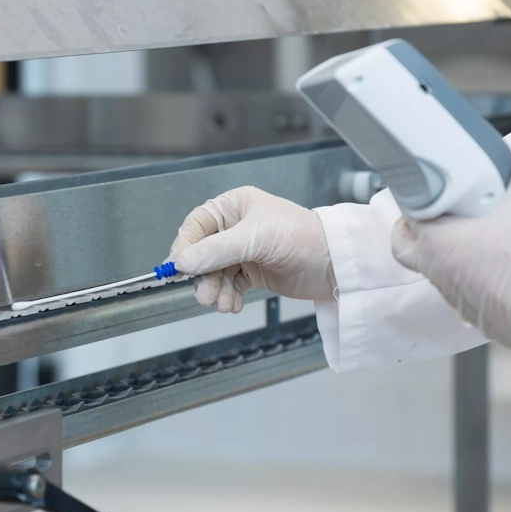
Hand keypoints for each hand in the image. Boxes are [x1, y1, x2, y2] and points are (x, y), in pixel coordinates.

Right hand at [169, 186, 334, 312]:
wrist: (334, 264)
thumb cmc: (301, 237)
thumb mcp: (254, 239)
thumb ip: (216, 251)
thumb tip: (182, 262)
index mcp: (234, 206)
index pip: (197, 226)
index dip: (185, 248)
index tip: (177, 270)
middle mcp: (236, 226)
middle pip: (203, 253)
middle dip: (203, 276)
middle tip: (206, 296)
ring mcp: (244, 250)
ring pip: (214, 272)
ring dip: (215, 290)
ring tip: (223, 304)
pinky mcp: (253, 271)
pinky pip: (229, 285)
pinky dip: (228, 297)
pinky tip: (233, 305)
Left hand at [391, 116, 510, 354]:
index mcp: (435, 239)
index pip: (406, 215)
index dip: (413, 200)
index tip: (423, 191)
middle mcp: (433, 267)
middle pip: (406, 245)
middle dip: (412, 230)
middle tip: (432, 215)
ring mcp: (447, 291)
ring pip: (431, 268)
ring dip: (442, 253)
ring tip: (468, 236)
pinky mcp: (466, 309)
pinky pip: (454, 289)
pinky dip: (463, 275)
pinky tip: (486, 264)